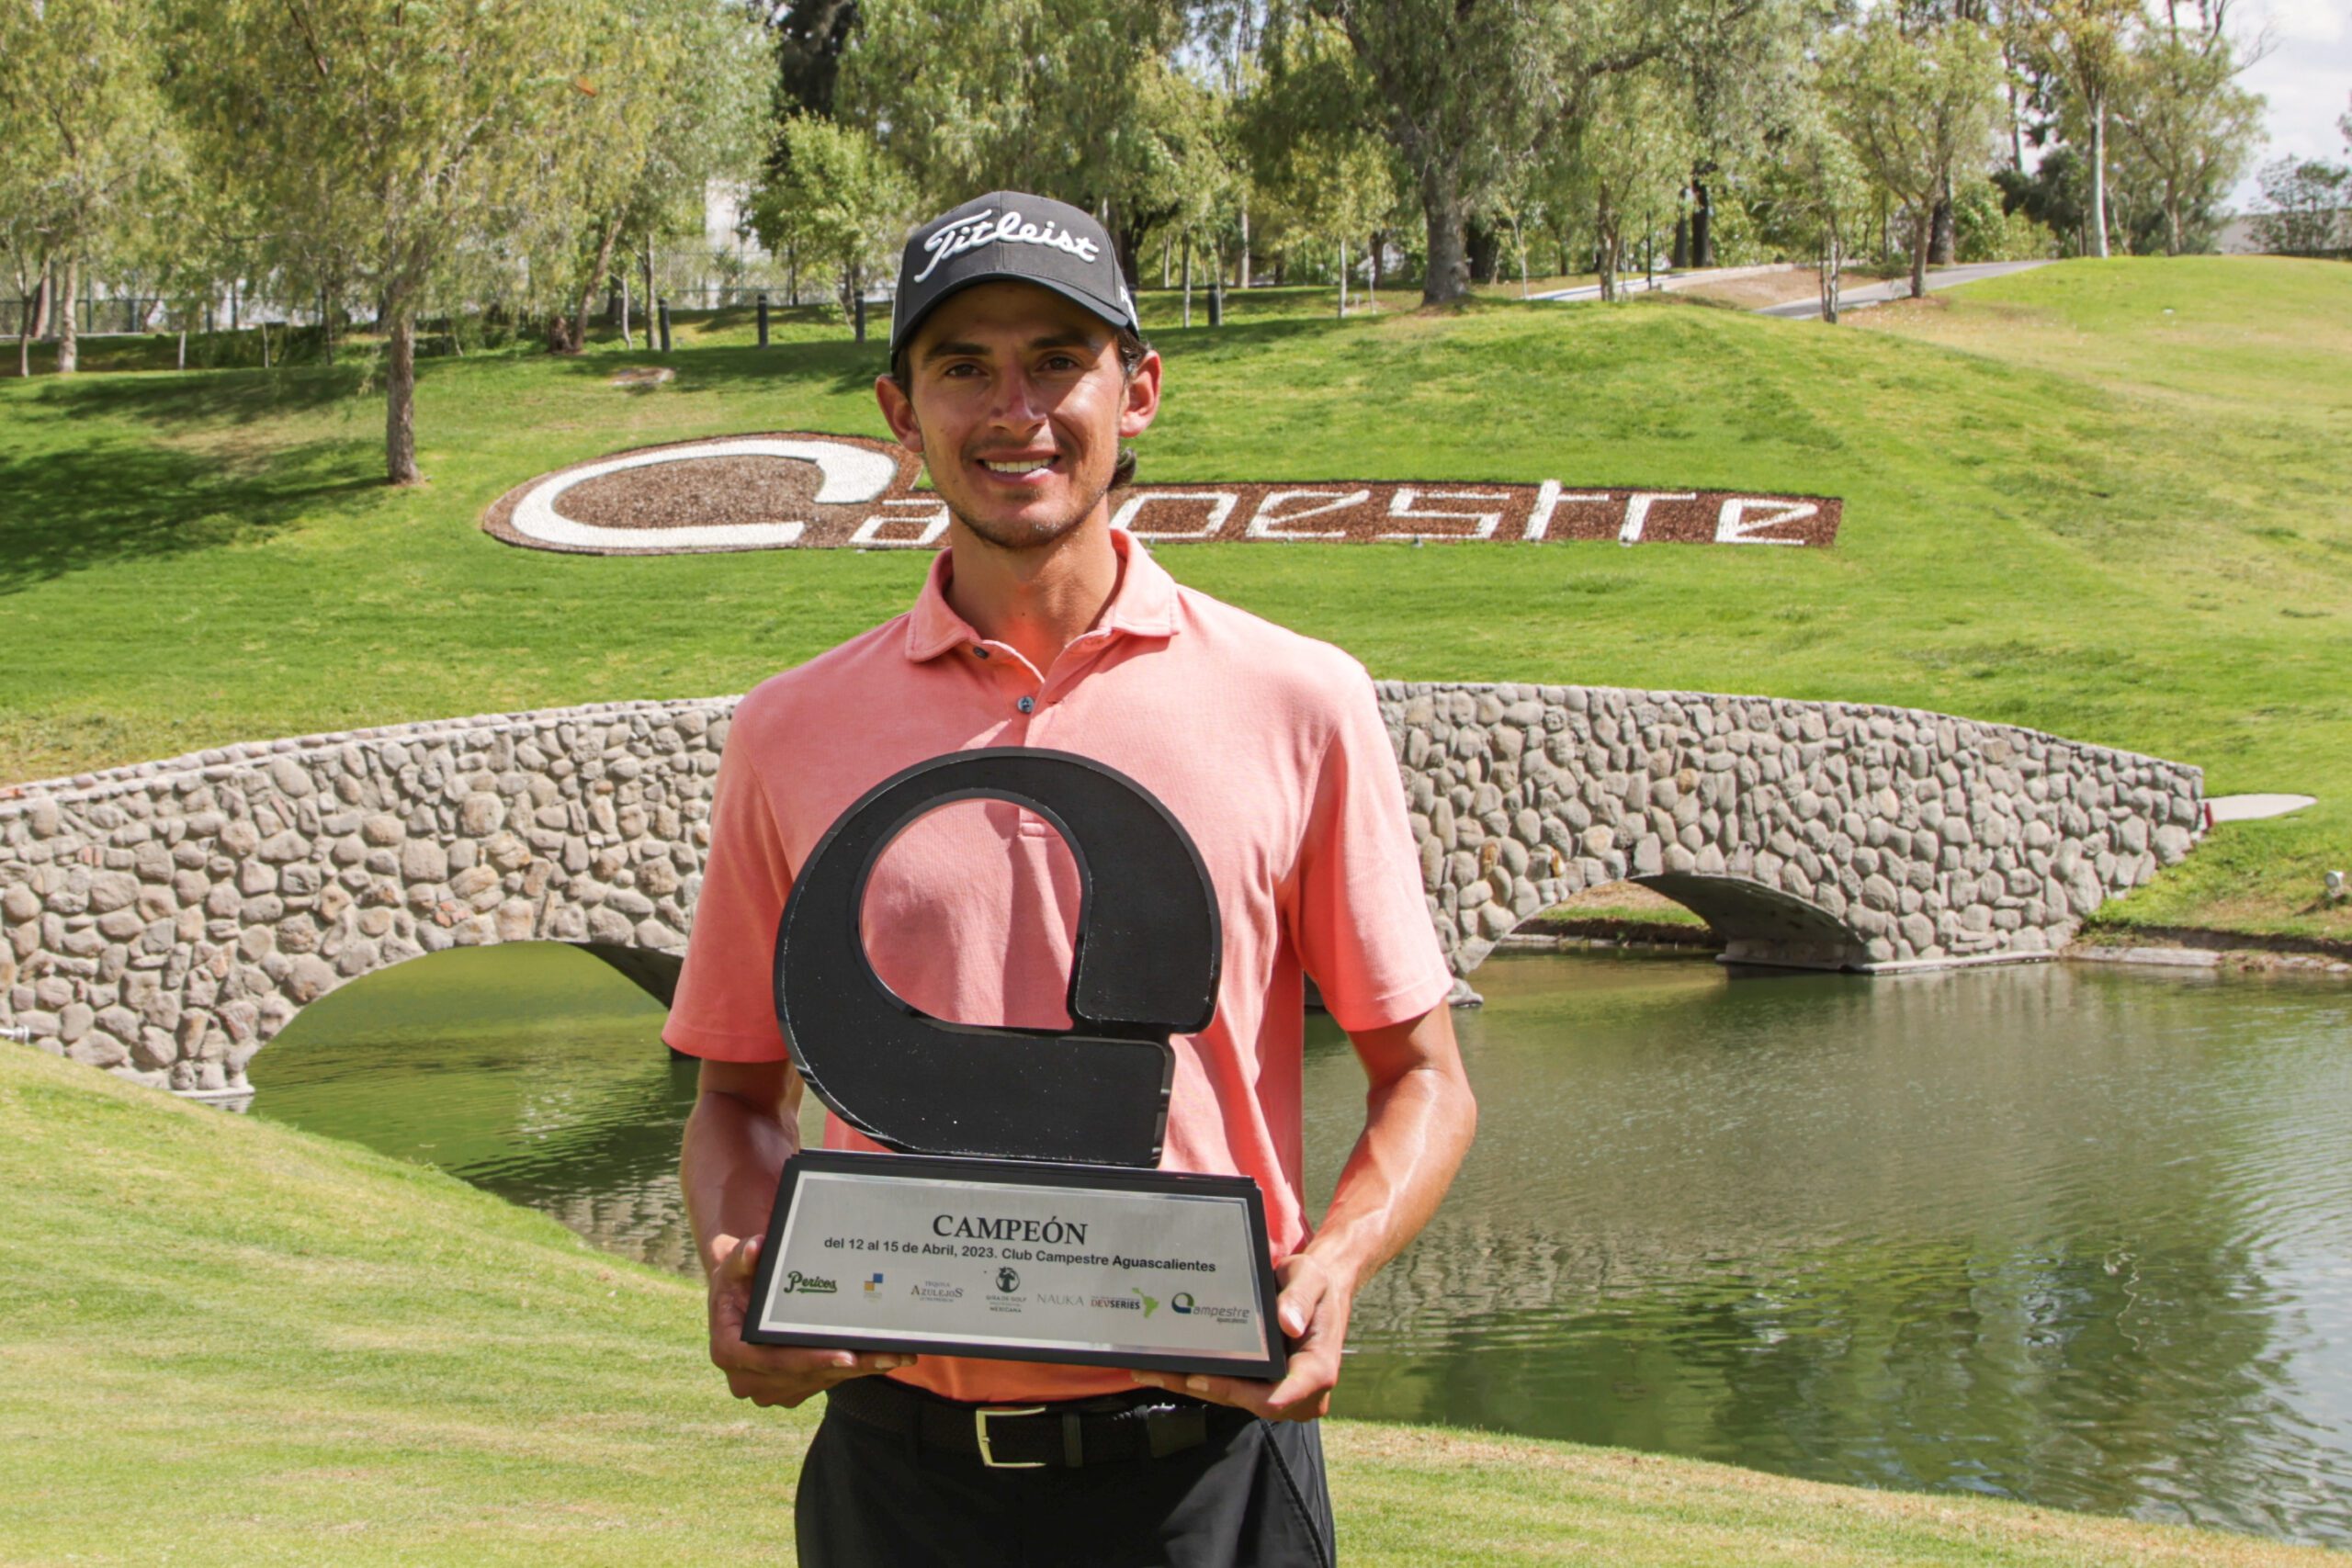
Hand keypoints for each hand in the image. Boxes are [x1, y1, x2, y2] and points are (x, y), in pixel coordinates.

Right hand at [706, 1233, 914, 1407]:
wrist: (737, 1299)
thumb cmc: (738, 1280)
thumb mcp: (734, 1265)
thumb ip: (743, 1256)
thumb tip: (756, 1247)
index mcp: (730, 1352)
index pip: (775, 1361)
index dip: (812, 1359)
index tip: (847, 1356)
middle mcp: (748, 1379)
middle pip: (807, 1375)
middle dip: (849, 1367)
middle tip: (887, 1356)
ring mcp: (770, 1388)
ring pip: (821, 1381)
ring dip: (859, 1371)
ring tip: (895, 1356)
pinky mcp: (791, 1389)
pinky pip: (826, 1381)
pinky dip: (853, 1370)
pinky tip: (882, 1358)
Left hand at [1127, 1252, 1352, 1422]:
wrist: (1322, 1290)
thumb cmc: (1317, 1284)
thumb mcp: (1311, 1279)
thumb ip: (1300, 1299)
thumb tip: (1287, 1323)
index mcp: (1317, 1371)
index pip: (1275, 1398)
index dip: (1235, 1392)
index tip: (1199, 1378)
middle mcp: (1300, 1392)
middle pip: (1246, 1401)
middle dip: (1201, 1388)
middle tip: (1159, 1372)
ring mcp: (1281, 1392)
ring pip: (1234, 1398)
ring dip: (1193, 1386)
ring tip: (1153, 1371)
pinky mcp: (1265, 1386)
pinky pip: (1233, 1389)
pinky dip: (1203, 1378)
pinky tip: (1171, 1367)